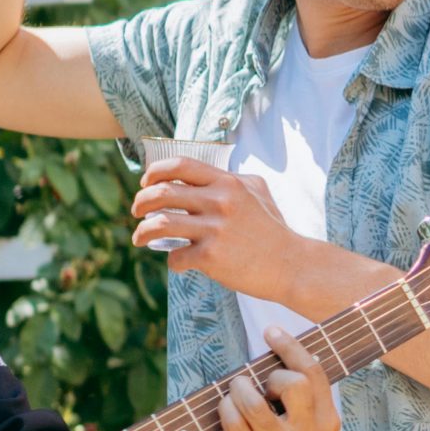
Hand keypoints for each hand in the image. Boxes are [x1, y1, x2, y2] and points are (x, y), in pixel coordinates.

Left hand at [132, 158, 300, 300]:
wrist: (292, 265)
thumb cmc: (274, 230)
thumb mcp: (259, 192)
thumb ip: (231, 180)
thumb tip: (203, 176)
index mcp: (228, 183)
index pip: (179, 165)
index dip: (154, 172)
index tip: (146, 183)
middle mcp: (220, 202)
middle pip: (161, 192)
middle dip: (140, 202)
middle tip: (137, 211)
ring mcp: (215, 229)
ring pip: (159, 224)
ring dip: (142, 232)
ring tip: (139, 238)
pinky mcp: (212, 257)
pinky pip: (176, 257)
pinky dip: (172, 261)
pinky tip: (179, 262)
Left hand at [220, 328, 340, 430]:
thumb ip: (310, 409)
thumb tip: (285, 365)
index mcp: (327, 424)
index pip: (315, 373)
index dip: (292, 347)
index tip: (273, 332)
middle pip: (294, 384)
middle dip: (272, 374)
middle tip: (261, 382)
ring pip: (256, 404)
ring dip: (240, 389)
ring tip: (237, 390)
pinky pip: (234, 425)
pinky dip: (226, 409)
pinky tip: (226, 409)